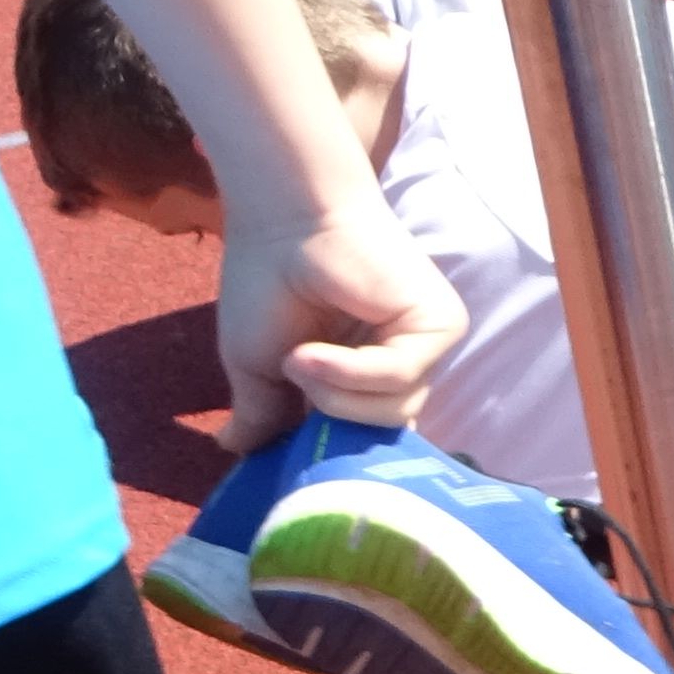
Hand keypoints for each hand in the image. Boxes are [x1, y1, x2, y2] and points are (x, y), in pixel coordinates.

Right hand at [215, 199, 460, 445]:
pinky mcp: (441, 326)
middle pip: (380, 433)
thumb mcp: (256, 365)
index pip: (363, 441)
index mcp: (365, 379)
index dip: (323, 447)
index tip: (283, 439)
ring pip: (394, 414)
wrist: (284, 222)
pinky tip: (311, 352)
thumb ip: (262, 415)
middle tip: (289, 374)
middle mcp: (402, 366)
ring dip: (335, 393)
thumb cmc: (265, 282)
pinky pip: (401, 377)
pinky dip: (350, 372)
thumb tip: (232, 451)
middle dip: (326, 415)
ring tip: (299, 356)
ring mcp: (425, 347)